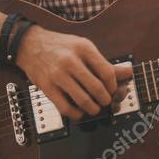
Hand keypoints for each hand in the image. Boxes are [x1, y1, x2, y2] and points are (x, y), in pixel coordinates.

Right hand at [14, 25, 132, 118]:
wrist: (30, 44)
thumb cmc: (61, 46)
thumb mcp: (84, 47)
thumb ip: (104, 62)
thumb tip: (128, 73)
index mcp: (84, 48)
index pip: (107, 72)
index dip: (114, 86)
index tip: (113, 90)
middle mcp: (71, 61)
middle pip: (97, 88)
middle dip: (106, 100)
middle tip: (106, 101)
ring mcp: (58, 74)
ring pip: (83, 99)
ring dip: (93, 109)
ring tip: (95, 108)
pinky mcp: (46, 87)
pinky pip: (65, 107)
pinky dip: (76, 114)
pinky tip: (79, 112)